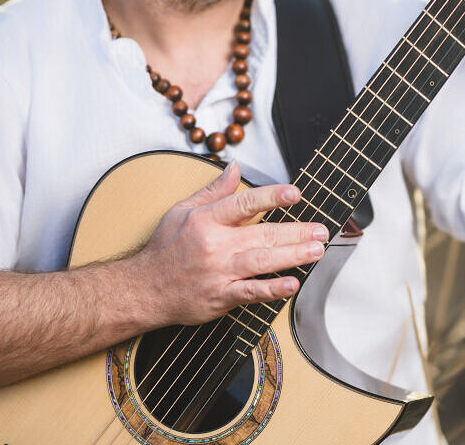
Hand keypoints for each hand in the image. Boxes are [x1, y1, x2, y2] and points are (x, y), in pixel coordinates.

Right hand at [135, 161, 327, 324]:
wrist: (143, 289)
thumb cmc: (165, 248)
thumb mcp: (182, 210)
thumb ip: (214, 190)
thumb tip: (235, 167)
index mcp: (206, 219)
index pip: (245, 203)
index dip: (272, 196)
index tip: (295, 193)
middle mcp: (215, 244)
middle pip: (263, 234)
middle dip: (296, 231)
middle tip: (321, 230)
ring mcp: (219, 272)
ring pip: (262, 261)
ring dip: (293, 255)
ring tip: (316, 250)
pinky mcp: (219, 296)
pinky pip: (250, 292)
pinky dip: (272, 288)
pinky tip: (292, 283)